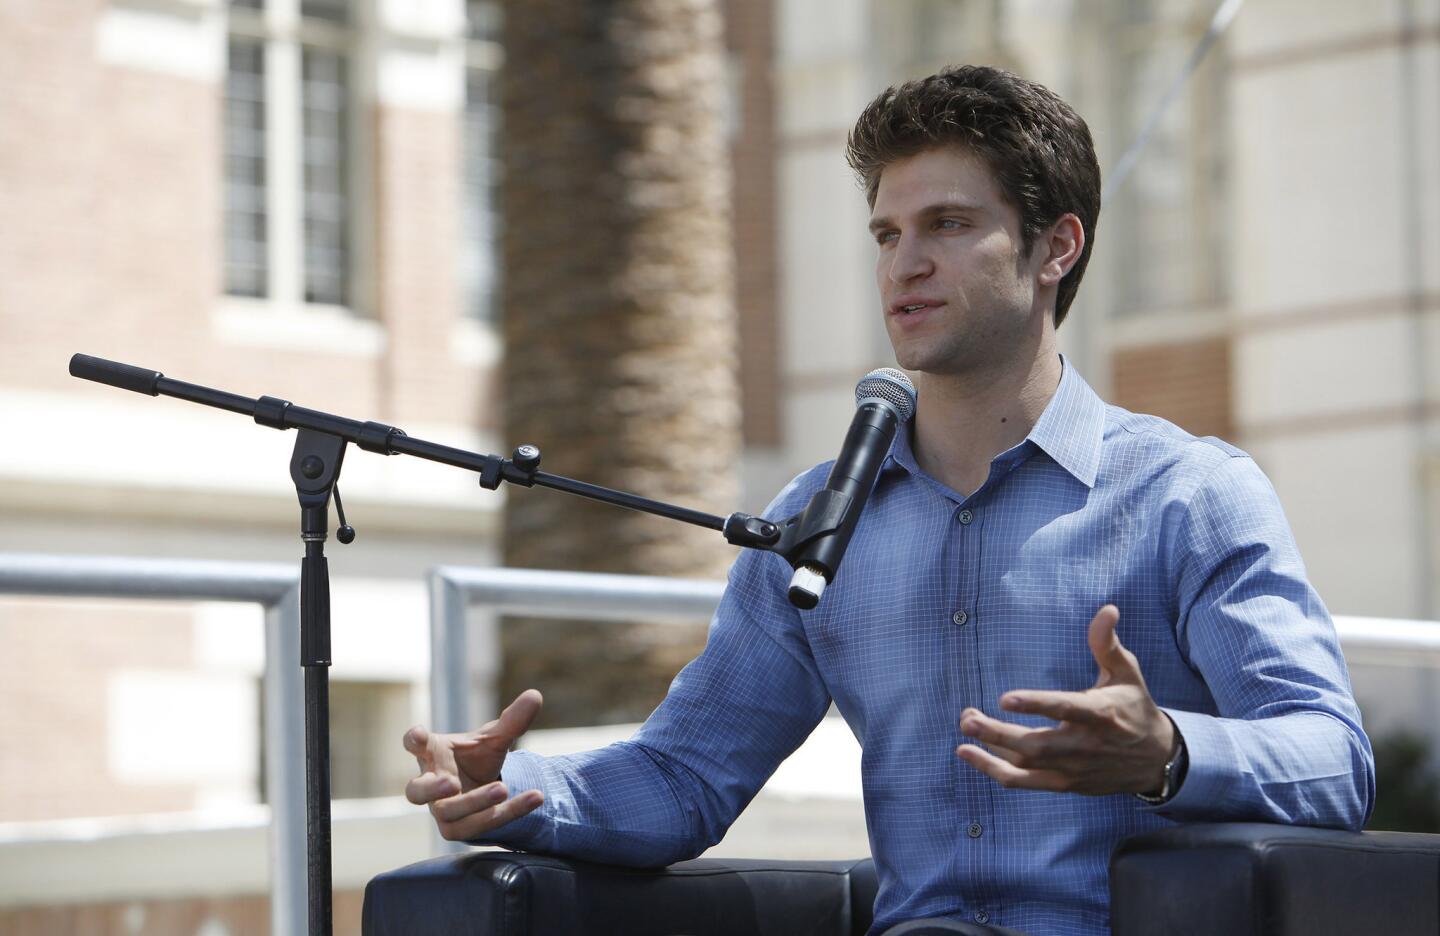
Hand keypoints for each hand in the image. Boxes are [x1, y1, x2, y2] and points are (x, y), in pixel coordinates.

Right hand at [403, 689, 545, 840]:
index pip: (415, 745)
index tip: (417, 734)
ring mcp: (442, 809)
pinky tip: (535, 797)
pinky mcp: (458, 828)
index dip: (414, 740)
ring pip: (450, 813)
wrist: (483, 786)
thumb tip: (535, 695)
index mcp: (433, 753)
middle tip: (451, 782)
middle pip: (416, 792)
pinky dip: (509, 812)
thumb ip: (511, 721)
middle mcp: (430, 783)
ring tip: (502, 789)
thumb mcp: (495, 737)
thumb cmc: (478, 757)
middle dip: (431, 789)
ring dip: (475, 802)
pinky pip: (479, 825)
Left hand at [955, 605, 1174, 795]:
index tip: (1005, 698)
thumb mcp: (1127, 673)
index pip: (1065, 709)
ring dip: (991, 751)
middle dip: (998, 733)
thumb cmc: (1134, 708)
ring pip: (1026, 765)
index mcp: (1100, 714)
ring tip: (965, 731)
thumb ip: (1107, 643)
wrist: (1155, 759)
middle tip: (967, 719)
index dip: (1036, 704)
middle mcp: (1084, 745)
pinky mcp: (1064, 783)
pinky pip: (1026, 783)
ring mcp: (1073, 768)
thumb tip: (1107, 609)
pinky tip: (971, 755)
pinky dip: (996, 772)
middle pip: (1037, 744)